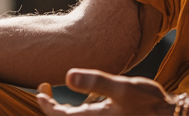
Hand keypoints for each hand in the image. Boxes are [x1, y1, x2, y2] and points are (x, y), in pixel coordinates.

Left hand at [36, 69, 175, 115]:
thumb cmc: (148, 104)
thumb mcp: (123, 88)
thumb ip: (96, 81)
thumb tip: (68, 75)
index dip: (46, 105)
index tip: (40, 90)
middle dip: (52, 109)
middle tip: (45, 91)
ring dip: (64, 113)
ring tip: (59, 98)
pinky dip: (77, 114)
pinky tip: (84, 104)